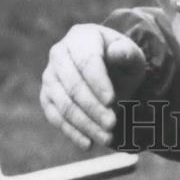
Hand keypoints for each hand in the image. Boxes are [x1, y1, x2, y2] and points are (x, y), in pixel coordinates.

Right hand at [41, 24, 145, 150]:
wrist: (109, 70)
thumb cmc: (121, 61)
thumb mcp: (132, 56)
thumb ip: (127, 53)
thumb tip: (116, 52)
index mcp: (81, 36)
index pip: (86, 60)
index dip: (98, 82)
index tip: (112, 100)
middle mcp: (59, 53)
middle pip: (72, 84)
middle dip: (92, 107)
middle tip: (112, 124)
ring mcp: (50, 75)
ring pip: (63, 103)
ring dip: (84, 123)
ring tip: (107, 138)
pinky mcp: (46, 96)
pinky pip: (55, 116)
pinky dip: (71, 131)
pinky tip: (88, 143)